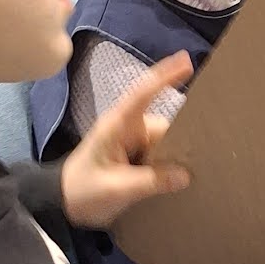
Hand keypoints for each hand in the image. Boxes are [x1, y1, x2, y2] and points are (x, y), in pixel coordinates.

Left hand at [58, 54, 192, 239]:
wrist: (62, 202)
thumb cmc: (82, 190)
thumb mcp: (116, 189)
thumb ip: (151, 182)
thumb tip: (185, 175)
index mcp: (118, 126)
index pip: (143, 94)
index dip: (165, 76)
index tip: (186, 61)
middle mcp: (127, 128)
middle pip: (163, 127)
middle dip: (181, 140)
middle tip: (202, 160)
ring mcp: (130, 141)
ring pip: (164, 143)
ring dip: (175, 157)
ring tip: (191, 174)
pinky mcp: (133, 155)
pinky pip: (158, 154)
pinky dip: (168, 164)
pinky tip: (177, 178)